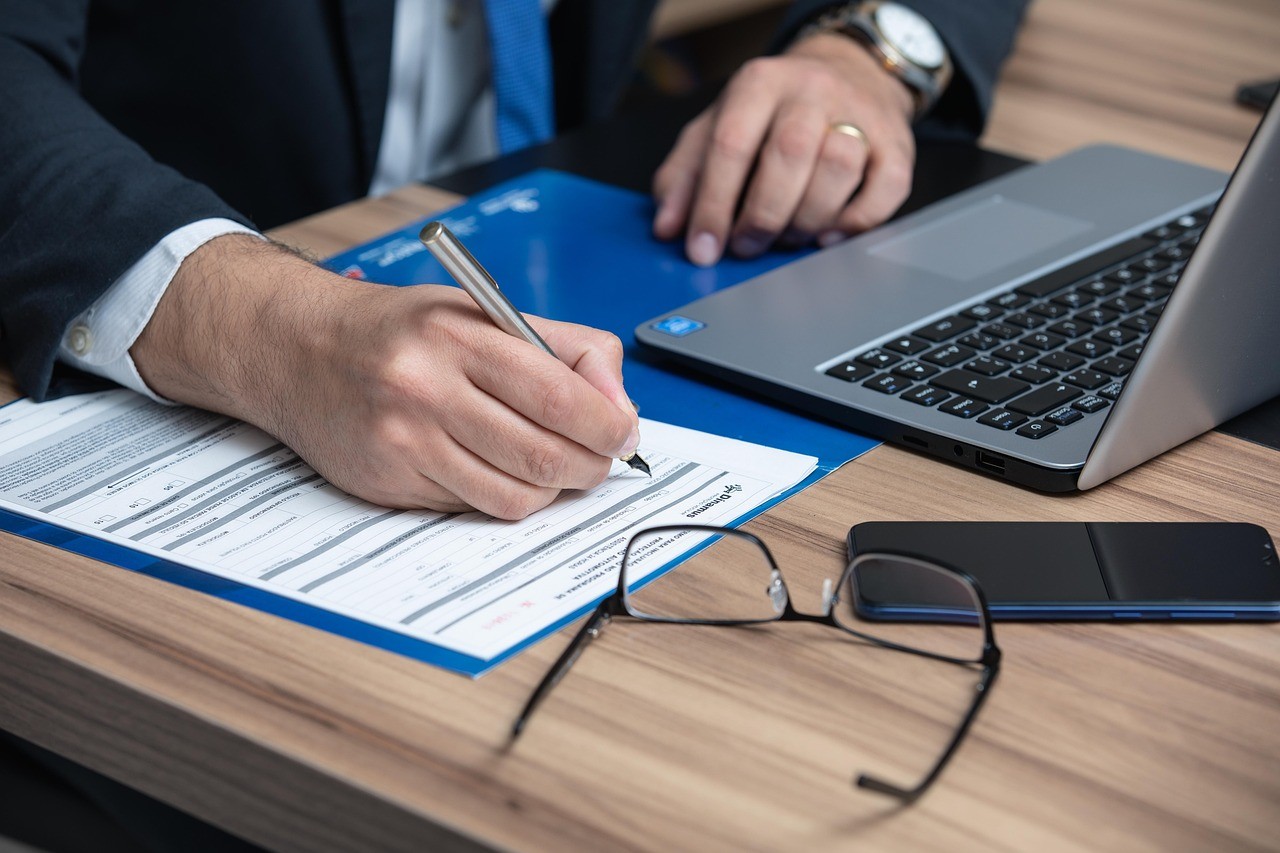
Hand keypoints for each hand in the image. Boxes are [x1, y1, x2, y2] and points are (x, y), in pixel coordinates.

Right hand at [132, 235, 639, 518]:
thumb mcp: (484, 311)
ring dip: (552, 490)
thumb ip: (563, 349)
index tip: (624, 433)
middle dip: (590, 466)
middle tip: (599, 458)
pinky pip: (473, 508)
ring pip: (514, 496)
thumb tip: (618, 406)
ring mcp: (404, 443)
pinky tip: (500, 471)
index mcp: (458, 337)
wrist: (298, 350)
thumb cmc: (403, 331)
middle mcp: (427, 390)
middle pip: (543, 456)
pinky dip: (504, 497)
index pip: (558, 396)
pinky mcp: (388, 484)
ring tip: (553, 466)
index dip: (607, 425)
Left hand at [653, 33, 916, 265]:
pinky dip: (855, 222)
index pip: (731, 143)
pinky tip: (828, 236)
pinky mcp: (898, 144)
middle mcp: (812, 91)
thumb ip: (684, 175)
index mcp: (759, 83)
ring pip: (838, 167)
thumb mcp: (717, 126)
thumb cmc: (772, 113)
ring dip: (806, 219)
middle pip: (789, 154)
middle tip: (747, 246)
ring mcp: (861, 114)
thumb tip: (668, 227)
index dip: (713, 204)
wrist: (849, 74)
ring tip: (786, 237)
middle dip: (762, 215)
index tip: (702, 248)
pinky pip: (887, 188)